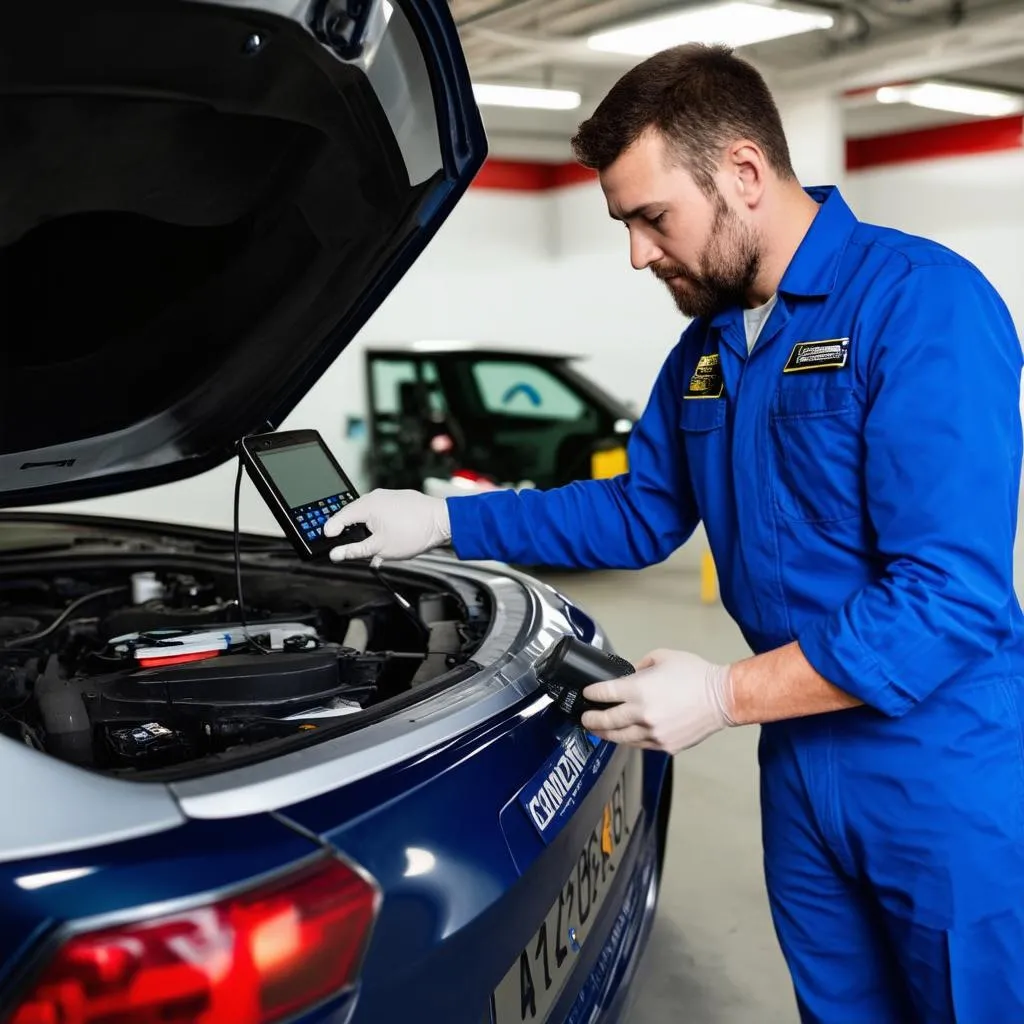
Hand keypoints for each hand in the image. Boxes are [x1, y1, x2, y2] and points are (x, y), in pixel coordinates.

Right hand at [323, 489, 450, 563]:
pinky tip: (387, 543)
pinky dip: (381, 528)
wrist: (444, 521)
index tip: (327, 542)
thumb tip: (335, 554)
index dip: (331, 531)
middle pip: (354, 516)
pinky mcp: (400, 501)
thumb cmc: (414, 532)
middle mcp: (375, 496)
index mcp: (366, 505)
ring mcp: (389, 497)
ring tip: (373, 552)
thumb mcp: (379, 547)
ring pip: (370, 517)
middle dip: (351, 534)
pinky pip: (383, 514)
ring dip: (369, 534)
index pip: (339, 517)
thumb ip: (354, 551)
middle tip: (348, 550)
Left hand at [579, 648, 736, 752]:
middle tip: (584, 718)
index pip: (604, 693)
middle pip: (606, 720)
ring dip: (606, 734)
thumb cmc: (696, 675)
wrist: (722, 698)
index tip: (587, 694)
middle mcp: (642, 713)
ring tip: (598, 730)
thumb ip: (639, 666)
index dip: (591, 694)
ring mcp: (653, 732)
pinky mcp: (664, 745)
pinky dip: (628, 740)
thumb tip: (627, 676)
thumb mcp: (662, 657)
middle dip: (591, 719)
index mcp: (639, 689)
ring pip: (620, 738)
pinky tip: (623, 736)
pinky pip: (639, 744)